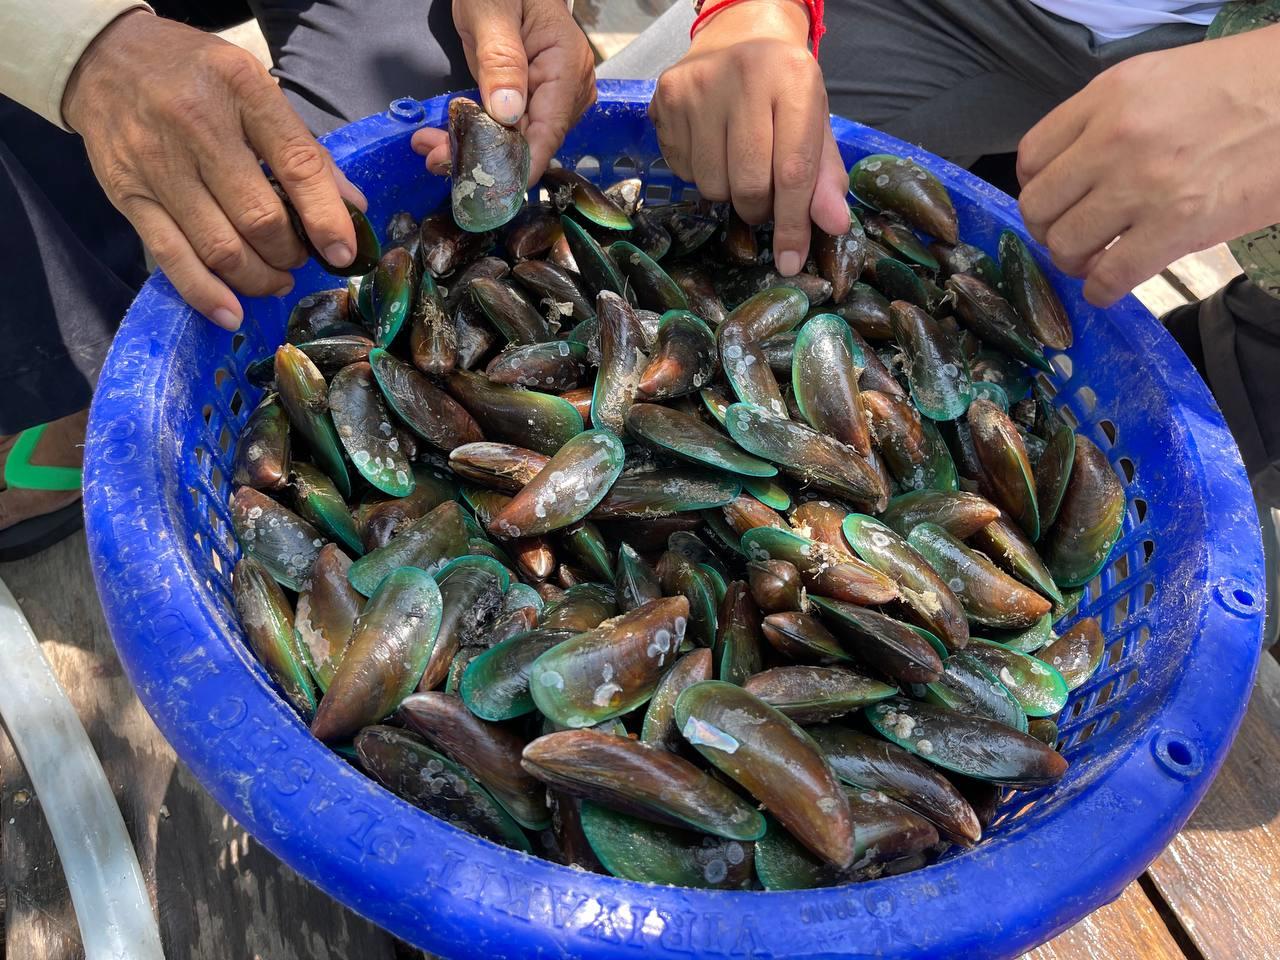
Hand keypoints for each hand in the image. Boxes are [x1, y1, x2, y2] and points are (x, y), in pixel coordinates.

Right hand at [63, 10, 366, 329]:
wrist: (104, 60)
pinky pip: (171, 257)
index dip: (326, 217)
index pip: (296, 164)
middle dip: (289, 253)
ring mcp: (157, 165)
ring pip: (219, 247)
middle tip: (298, 259)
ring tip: (274, 279)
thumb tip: (352, 206)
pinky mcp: (127, 195)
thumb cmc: (196, 77)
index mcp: (242, 92)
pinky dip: (206, 293)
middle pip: (258, 218)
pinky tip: (231, 313)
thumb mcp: (256, 89)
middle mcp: (196, 126)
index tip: (343, 252)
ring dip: (258, 277)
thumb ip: (303, 148)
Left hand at [412, 0, 595, 184]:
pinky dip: (477, 136)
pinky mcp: (531, 102)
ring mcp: (550, 99)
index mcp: (566, 68)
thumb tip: (508, 112)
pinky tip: (446, 138)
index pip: (547, 133)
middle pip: (529, 144)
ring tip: (431, 147)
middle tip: (434, 158)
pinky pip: (507, 130)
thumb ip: (501, 59)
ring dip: (473, 149)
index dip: (517, 166)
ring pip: (515, 142)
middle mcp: (567, 92)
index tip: (485, 185)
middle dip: (483, 158)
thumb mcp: (492, 11)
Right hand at [649, 0, 848, 275]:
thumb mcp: (814, 127)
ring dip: (728, 193)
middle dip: (759, 208)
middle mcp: (745, 74)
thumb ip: (825, 178)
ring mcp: (700, 85)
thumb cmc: (784, 93)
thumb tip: (834, 225)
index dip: (792, 224)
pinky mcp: (667, 95)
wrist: (739, 39)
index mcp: (795, 78)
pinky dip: (701, 174)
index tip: (789, 261)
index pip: (794, 170)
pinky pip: (683, 170)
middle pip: (748, 184)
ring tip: (737, 166)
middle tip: (764, 197)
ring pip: (711, 184)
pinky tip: (712, 148)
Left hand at [1018, 24, 1279, 306]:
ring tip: (1092, 259)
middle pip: (1040, 206)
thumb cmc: (1243, 85)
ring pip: (1066, 245)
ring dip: (1072, 262)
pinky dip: (1101, 291)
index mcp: (1107, 98)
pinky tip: (1108, 286)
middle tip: (1071, 235)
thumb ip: (1108, 117)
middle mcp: (1114, 140)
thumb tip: (1072, 166)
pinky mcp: (1178, 227)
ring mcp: (1143, 186)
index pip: (1032, 156)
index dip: (1036, 186)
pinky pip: (1110, 277)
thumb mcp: (1160, 79)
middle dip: (1048, 229)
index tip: (1053, 200)